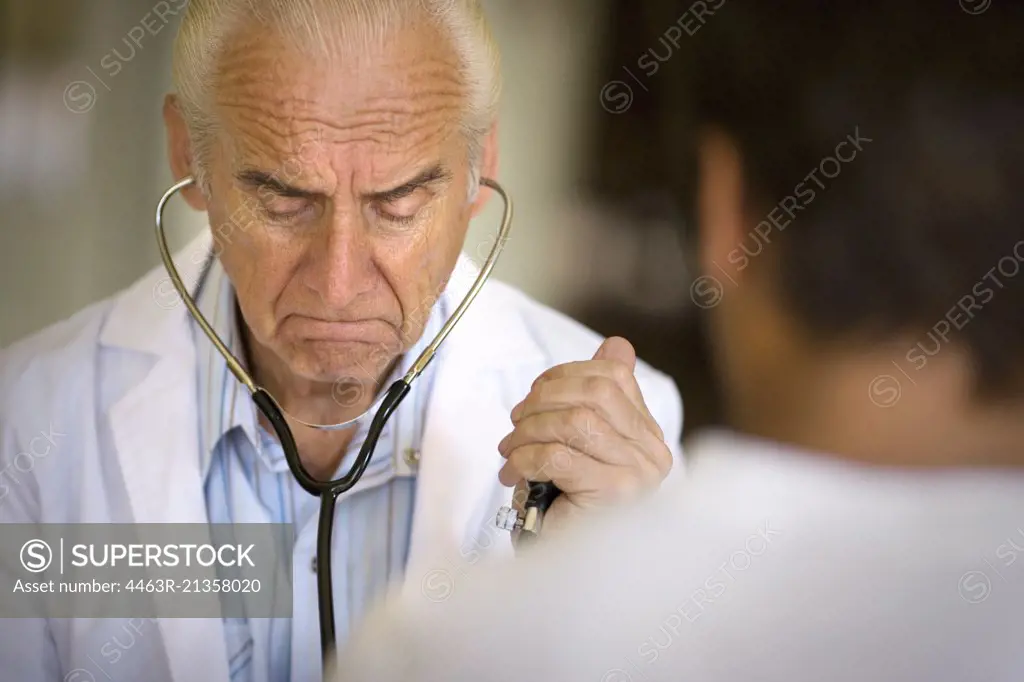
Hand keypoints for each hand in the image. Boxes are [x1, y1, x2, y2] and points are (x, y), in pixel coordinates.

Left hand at [497, 337, 672, 536]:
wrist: (568, 568)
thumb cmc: (572, 506)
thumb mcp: (584, 445)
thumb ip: (599, 397)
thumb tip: (618, 344)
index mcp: (649, 435)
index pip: (613, 378)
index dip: (566, 375)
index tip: (535, 392)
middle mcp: (653, 452)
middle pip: (595, 393)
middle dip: (543, 399)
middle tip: (516, 420)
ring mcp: (638, 474)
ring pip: (575, 422)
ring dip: (529, 431)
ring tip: (510, 449)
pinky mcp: (614, 495)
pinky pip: (559, 457)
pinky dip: (526, 458)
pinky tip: (514, 472)